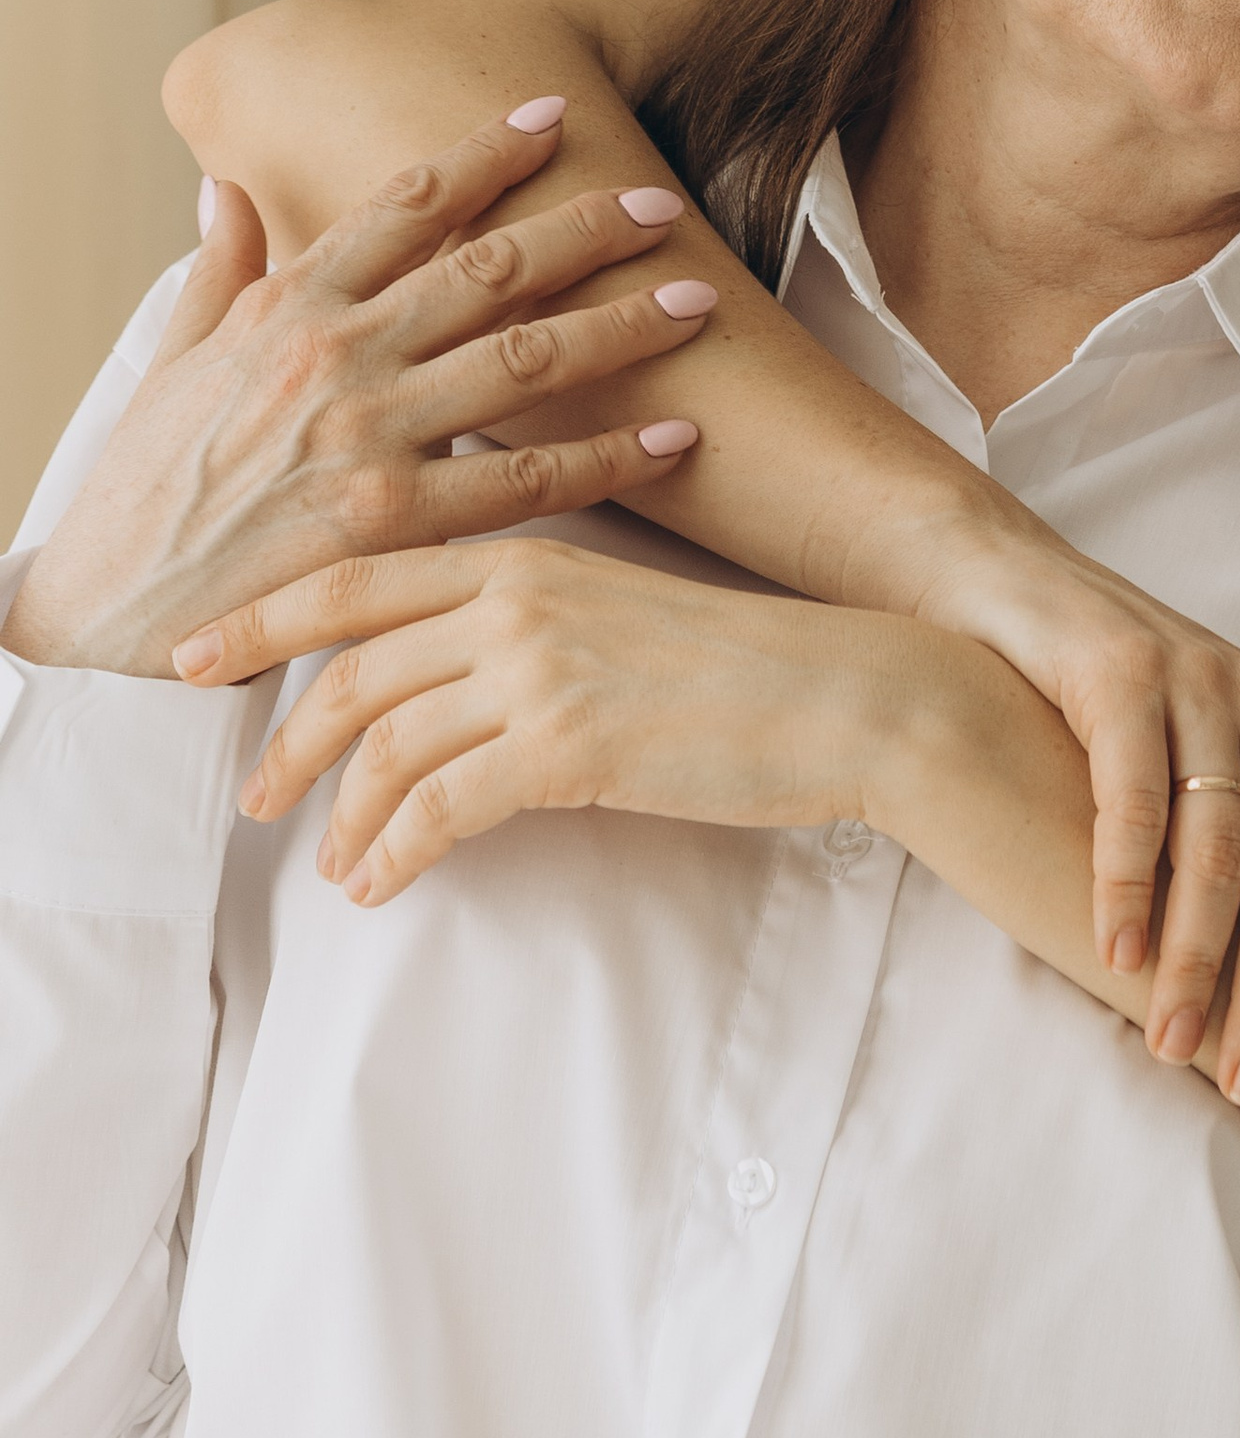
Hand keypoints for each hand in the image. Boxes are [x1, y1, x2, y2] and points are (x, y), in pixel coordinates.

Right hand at [1, 114, 715, 676]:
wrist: (104, 605)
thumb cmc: (145, 484)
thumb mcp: (174, 356)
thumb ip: (220, 268)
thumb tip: (230, 184)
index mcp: (289, 303)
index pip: (404, 201)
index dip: (485, 150)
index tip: (552, 111)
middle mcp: (335, 353)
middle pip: (487, 266)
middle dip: (584, 226)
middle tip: (658, 204)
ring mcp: (366, 436)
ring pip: (524, 359)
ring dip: (622, 325)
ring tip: (698, 300)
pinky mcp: (389, 524)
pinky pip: (525, 483)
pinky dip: (608, 457)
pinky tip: (673, 436)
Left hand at [195, 536, 914, 900]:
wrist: (844, 696)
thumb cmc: (744, 665)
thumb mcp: (619, 612)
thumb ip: (529, 621)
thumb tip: (450, 675)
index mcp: (523, 552)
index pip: (356, 577)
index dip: (263, 618)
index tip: (197, 657)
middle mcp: (516, 598)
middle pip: (349, 666)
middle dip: (284, 737)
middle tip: (253, 794)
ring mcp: (538, 671)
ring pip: (383, 745)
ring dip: (340, 815)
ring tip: (332, 861)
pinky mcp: (568, 747)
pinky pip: (439, 810)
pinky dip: (395, 855)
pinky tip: (383, 886)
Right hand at [906, 521, 1239, 1099]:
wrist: (1006, 588)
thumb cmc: (1110, 704)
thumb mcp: (1219, 758)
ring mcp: (1199, 684)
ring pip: (1221, 846)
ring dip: (1197, 958)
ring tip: (1171, 1041)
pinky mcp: (1121, 673)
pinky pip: (1136, 797)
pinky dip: (1129, 884)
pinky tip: (1114, 954)